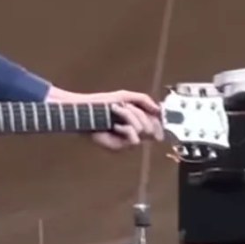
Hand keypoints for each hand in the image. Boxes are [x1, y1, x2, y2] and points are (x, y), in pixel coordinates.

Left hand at [46, 87, 162, 151]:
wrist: (85, 109)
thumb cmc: (102, 103)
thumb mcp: (125, 96)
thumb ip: (143, 100)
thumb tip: (159, 110)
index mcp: (137, 122)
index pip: (156, 125)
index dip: (158, 120)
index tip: (155, 112)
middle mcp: (133, 133)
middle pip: (151, 127)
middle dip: (138, 112)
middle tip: (123, 106)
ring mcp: (126, 141)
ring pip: (143, 130)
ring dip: (130, 116)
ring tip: (115, 110)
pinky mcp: (118, 147)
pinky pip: (134, 140)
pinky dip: (126, 129)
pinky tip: (115, 126)